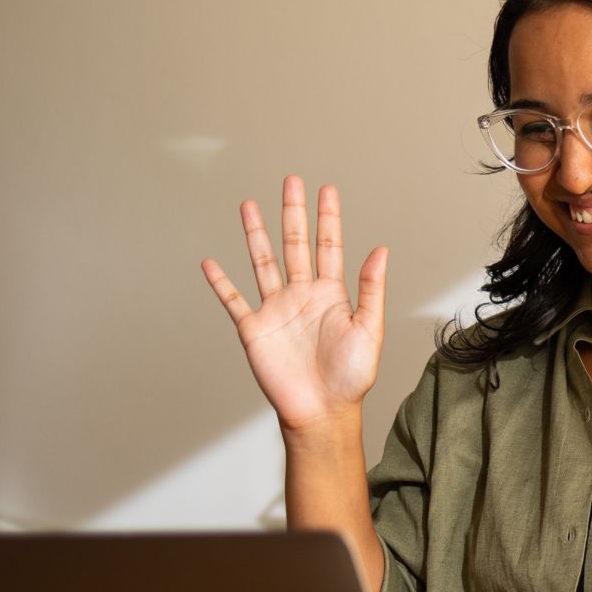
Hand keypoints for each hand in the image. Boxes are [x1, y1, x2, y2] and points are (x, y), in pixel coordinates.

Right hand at [201, 175, 386, 431]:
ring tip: (248, 205)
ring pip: (263, 263)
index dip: (327, 218)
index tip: (326, 189)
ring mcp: (276, 310)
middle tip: (291, 180)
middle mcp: (302, 296)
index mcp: (331, 294)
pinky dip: (220, 282)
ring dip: (255, 235)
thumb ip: (371, 289)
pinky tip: (210, 262)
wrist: (322, 411)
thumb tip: (381, 250)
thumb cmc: (350, 377)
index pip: (329, 246)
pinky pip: (233, 300)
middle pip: (294, 245)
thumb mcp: (368, 329)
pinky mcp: (254, 329)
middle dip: (292, 213)